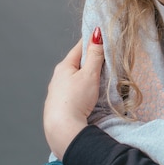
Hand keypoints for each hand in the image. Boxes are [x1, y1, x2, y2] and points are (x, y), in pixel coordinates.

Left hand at [43, 29, 104, 159]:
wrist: (64, 129)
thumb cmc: (76, 101)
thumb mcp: (89, 75)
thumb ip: (94, 55)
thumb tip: (96, 34)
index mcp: (64, 67)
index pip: (79, 47)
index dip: (91, 41)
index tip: (101, 36)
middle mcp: (58, 78)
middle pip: (76, 63)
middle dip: (90, 60)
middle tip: (106, 57)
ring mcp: (57, 92)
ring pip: (74, 78)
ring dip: (86, 76)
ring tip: (99, 77)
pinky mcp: (60, 105)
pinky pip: (73, 91)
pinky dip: (82, 89)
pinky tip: (88, 94)